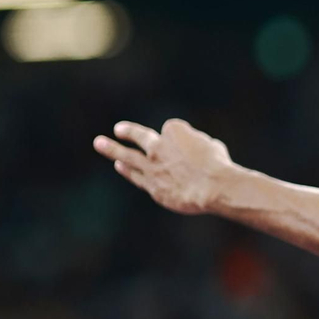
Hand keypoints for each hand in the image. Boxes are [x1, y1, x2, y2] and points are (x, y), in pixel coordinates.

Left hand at [93, 119, 234, 215]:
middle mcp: (158, 145)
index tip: (195, 149)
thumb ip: (198, 145)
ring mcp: (152, 166)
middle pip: (140, 136)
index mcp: (174, 130)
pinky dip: (128, 170)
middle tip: (118, 130)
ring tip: (99, 143)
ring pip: (127, 156)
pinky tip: (120, 166)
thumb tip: (196, 151)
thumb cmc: (219, 166)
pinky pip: (137, 176)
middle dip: (128, 132)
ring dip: (112, 149)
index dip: (183, 139)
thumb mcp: (213, 147)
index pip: (171, 130)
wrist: (215, 188)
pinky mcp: (152, 186)